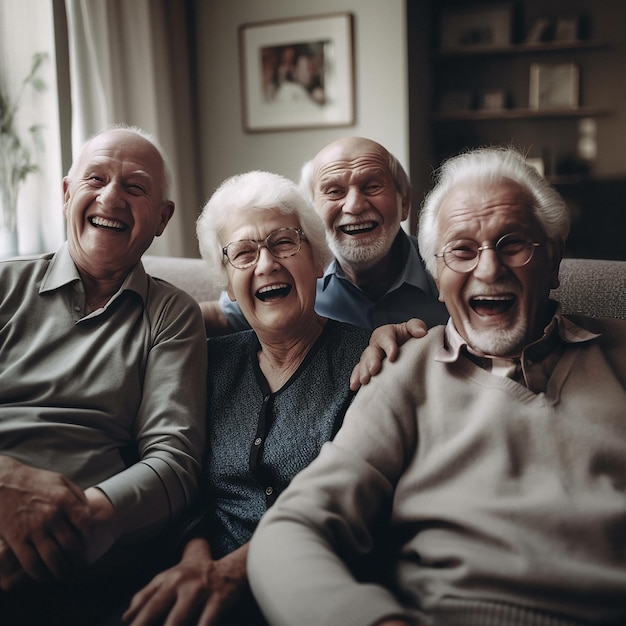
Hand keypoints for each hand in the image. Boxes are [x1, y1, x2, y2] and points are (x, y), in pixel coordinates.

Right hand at [0, 455, 89, 587]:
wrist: (3, 482)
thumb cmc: (35, 481)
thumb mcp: (61, 482)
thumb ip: (76, 496)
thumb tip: (89, 512)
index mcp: (64, 500)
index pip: (85, 524)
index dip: (90, 539)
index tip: (90, 546)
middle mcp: (51, 515)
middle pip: (71, 545)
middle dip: (78, 560)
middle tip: (79, 567)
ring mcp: (33, 528)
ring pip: (53, 558)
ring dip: (61, 571)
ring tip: (64, 575)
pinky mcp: (16, 538)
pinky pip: (31, 562)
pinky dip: (40, 574)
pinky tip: (44, 577)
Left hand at [123, 539, 248, 625]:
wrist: (231, 568)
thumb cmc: (194, 577)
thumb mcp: (169, 578)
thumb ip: (147, 595)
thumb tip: (125, 617)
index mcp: (166, 579)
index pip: (144, 599)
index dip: (134, 617)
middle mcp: (180, 582)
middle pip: (155, 608)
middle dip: (142, 624)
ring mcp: (199, 591)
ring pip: (177, 619)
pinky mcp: (217, 600)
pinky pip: (205, 623)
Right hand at [350, 319, 426, 390]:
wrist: (407, 352)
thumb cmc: (407, 339)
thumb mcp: (412, 328)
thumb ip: (416, 326)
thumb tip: (421, 332)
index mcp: (385, 334)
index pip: (385, 337)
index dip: (389, 346)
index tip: (393, 356)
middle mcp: (375, 346)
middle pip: (371, 351)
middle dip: (371, 361)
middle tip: (374, 369)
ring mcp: (370, 358)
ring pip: (363, 363)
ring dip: (363, 371)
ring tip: (365, 380)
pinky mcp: (367, 369)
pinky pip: (358, 372)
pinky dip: (356, 379)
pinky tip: (355, 386)